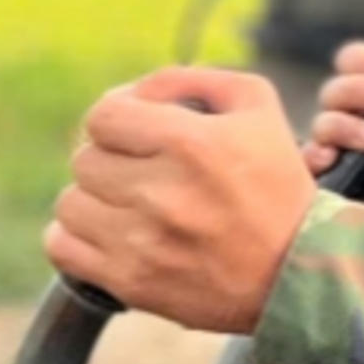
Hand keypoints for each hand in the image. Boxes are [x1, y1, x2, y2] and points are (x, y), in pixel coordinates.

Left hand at [45, 68, 313, 332]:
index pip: (102, 116)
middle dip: (109, 160)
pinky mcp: (132, 283)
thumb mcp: (257, 107)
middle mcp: (161, 192)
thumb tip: (135, 90)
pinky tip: (105, 235)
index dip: (115, 119)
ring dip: (93, 200)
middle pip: (84, 160)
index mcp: (191, 143)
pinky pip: (62, 249)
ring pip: (70, 203)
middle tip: (140, 173)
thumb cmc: (278, 184)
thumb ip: (193, 80)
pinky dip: (73, 240)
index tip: (135, 133)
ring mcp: (142, 242)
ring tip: (126, 207)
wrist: (300, 274)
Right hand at [307, 0, 363, 240]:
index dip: (361, 63)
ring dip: (338, 125)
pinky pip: (314, 169)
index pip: (350, 62)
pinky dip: (313, 159)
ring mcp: (360, 153)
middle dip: (352, 90)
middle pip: (331, 91)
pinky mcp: (355, 185)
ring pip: (321, 126)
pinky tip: (333, 157)